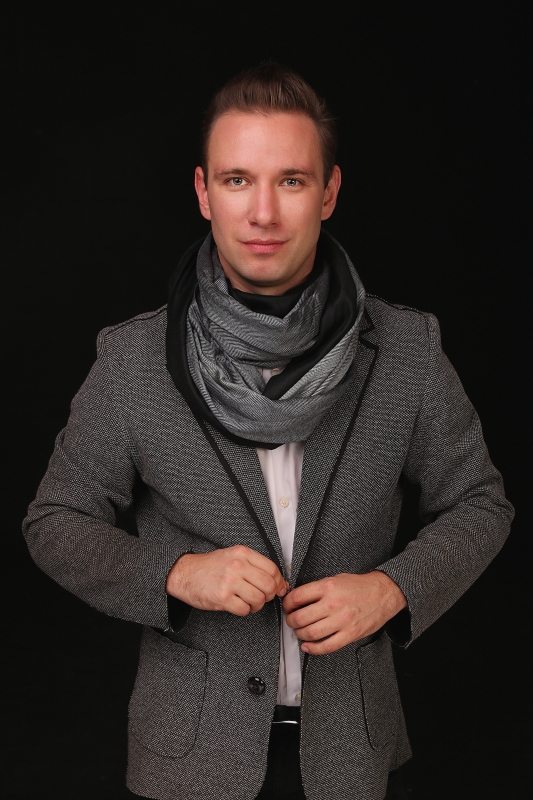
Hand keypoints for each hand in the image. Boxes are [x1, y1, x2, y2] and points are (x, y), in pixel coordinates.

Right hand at [166, 545, 288, 616]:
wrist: (185, 573)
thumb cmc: (210, 566)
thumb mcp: (233, 556)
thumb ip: (255, 566)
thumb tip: (279, 582)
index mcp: (242, 553)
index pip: (272, 569)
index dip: (279, 582)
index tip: (278, 588)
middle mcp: (237, 565)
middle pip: (269, 585)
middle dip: (269, 595)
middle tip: (263, 597)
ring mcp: (229, 581)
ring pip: (259, 599)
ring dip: (256, 605)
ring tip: (248, 602)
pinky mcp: (222, 597)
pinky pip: (244, 609)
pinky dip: (244, 610)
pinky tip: (237, 605)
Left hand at [282, 571, 406, 654]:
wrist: (383, 593)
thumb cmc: (360, 586)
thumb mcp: (336, 579)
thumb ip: (318, 588)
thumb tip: (298, 597)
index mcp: (328, 587)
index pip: (297, 597)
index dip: (287, 604)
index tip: (287, 606)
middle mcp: (333, 603)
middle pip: (300, 617)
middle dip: (291, 621)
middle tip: (291, 620)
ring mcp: (342, 620)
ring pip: (310, 633)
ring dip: (299, 634)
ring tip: (299, 631)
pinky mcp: (350, 634)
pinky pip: (327, 646)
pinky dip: (313, 649)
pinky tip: (308, 646)